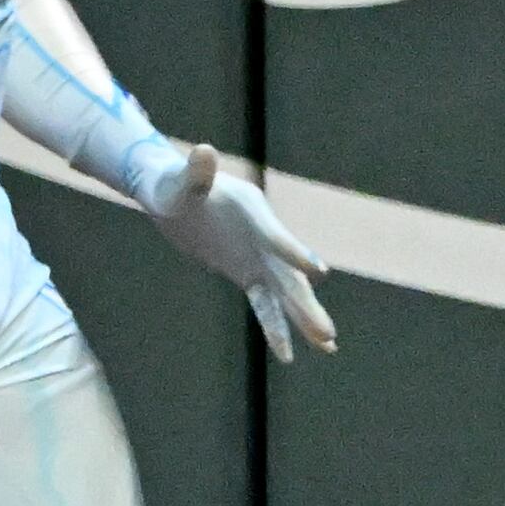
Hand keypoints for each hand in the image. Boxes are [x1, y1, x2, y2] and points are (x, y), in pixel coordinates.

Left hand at [133, 142, 337, 362]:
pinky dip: (276, 327)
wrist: (176, 194)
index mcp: (255, 217)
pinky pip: (265, 305)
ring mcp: (259, 260)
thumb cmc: (177, 185)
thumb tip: (202, 151)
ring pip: (285, 295)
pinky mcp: (247, 274)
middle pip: (290, 277)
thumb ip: (195, 171)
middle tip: (326, 333)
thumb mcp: (182, 182)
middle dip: (306, 305)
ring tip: (328, 346)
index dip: (294, 254)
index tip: (316, 272)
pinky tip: (287, 354)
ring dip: (303, 320)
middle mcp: (265, 240)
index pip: (277, 238)